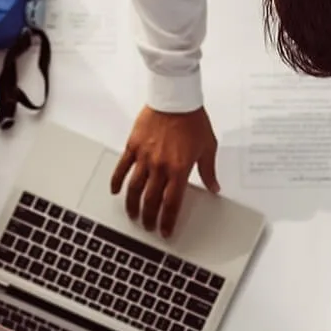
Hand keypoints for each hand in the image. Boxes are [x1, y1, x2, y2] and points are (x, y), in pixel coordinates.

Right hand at [111, 106, 219, 235]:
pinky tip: (115, 191)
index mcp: (180, 169)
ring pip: (134, 188)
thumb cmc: (193, 120)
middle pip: (151, 200)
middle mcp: (160, 166)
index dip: (167, 220)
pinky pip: (122, 168)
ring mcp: (144, 157)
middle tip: (148, 226)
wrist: (176, 99)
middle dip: (149, 217)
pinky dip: (117, 181)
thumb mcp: (208, 147)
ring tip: (132, 214)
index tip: (165, 231)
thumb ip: (209, 171)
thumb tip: (214, 187)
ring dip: (132, 205)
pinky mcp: (133, 146)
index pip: (172, 203)